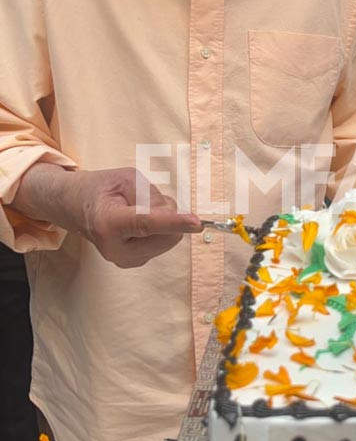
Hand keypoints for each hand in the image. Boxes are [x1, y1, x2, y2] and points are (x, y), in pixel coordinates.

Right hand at [62, 167, 201, 268]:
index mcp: (108, 223)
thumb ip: (151, 195)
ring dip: (163, 222)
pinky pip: (162, 243)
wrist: (73, 207)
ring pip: (168, 239)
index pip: (147, 223)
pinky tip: (137, 223)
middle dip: (167, 213)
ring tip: (136, 210)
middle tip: (144, 199)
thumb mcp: (125, 178)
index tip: (197, 223)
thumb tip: (172, 215)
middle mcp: (116, 249)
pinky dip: (158, 230)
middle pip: (166, 233)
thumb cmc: (99, 189)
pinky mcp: (133, 263)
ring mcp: (125, 260)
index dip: (174, 222)